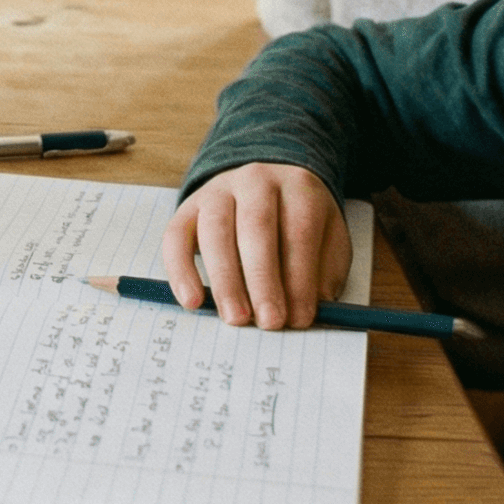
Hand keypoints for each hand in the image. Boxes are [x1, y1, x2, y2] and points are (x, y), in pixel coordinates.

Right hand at [160, 163, 351, 328]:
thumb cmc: (298, 223)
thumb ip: (325, 270)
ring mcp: (218, 190)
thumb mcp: (327, 238)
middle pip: (256, 228)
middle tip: (269, 322)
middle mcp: (256, 181)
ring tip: (236, 318)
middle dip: (263, 280)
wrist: (266, 186)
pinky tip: (192, 301)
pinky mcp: (189, 207)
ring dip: (225, 279)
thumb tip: (314, 306)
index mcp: (298, 186)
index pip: (299, 230)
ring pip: (216, 231)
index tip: (299, 318)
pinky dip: (181, 270)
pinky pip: (176, 236)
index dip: (300, 277)